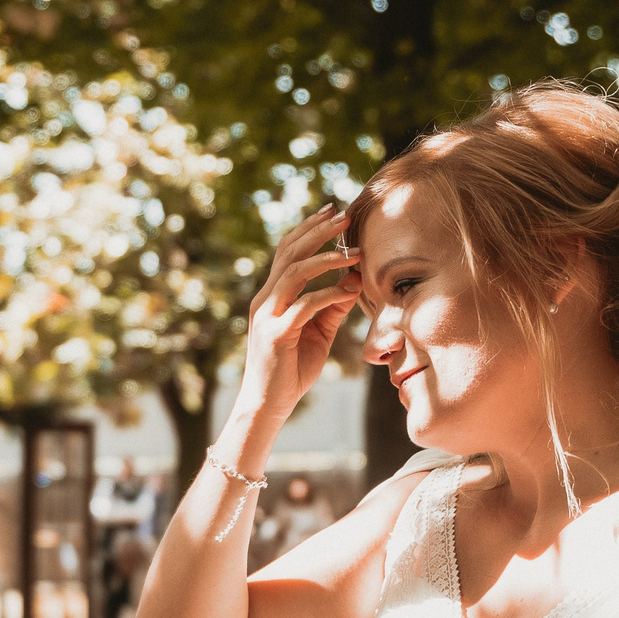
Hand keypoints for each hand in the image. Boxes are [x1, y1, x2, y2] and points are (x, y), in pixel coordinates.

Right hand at [233, 205, 363, 436]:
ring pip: (294, 272)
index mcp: (271, 296)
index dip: (308, 228)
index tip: (333, 211)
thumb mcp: (318, 332)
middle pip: (289, 252)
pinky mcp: (276, 334)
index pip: (286, 251)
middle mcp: (265, 300)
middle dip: (318, 231)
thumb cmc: (291, 370)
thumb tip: (354, 281)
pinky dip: (329, 294)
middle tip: (344, 214)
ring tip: (354, 251)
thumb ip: (332, 306)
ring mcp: (268, 316)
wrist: (268, 406)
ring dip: (326, 258)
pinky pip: (305, 305)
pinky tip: (349, 290)